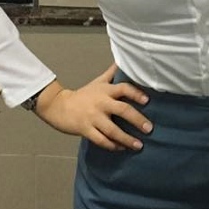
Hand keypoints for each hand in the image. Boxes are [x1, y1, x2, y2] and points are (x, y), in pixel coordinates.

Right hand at [34, 63, 152, 151]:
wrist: (59, 106)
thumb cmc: (83, 95)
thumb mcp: (98, 82)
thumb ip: (112, 73)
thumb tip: (123, 60)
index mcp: (105, 90)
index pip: (124, 88)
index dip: (136, 93)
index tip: (147, 101)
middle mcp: (101, 103)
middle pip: (122, 110)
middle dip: (137, 120)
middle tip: (149, 128)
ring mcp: (93, 117)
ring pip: (113, 130)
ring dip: (127, 139)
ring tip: (139, 145)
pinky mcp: (85, 130)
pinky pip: (101, 140)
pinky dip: (112, 145)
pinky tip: (121, 148)